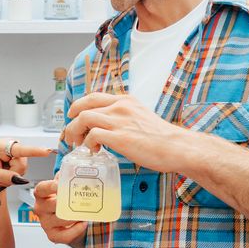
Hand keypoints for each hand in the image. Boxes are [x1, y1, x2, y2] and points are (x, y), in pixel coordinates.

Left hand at [0, 139, 54, 190]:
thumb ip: (5, 177)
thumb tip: (21, 180)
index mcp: (1, 146)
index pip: (20, 150)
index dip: (35, 151)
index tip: (47, 151)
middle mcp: (11, 146)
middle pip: (22, 165)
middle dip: (12, 174)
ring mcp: (16, 153)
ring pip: (23, 169)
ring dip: (12, 176)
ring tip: (1, 174)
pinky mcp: (19, 158)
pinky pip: (22, 171)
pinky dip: (13, 176)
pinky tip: (5, 173)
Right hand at [32, 178, 87, 247]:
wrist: (68, 219)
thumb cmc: (64, 200)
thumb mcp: (64, 184)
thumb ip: (67, 175)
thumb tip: (76, 166)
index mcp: (41, 194)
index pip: (41, 189)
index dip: (50, 187)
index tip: (59, 185)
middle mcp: (40, 208)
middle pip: (52, 205)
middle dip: (67, 202)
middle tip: (79, 199)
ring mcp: (45, 223)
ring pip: (61, 220)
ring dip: (75, 216)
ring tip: (85, 211)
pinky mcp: (52, 235)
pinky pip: (64, 235)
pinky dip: (76, 230)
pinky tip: (83, 223)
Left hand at [65, 92, 183, 172]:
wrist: (176, 147)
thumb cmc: (161, 137)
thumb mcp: (140, 116)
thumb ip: (124, 116)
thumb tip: (108, 126)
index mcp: (125, 100)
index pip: (93, 97)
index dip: (78, 106)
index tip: (74, 117)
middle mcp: (120, 107)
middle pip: (83, 107)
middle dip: (72, 121)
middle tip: (71, 134)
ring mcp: (119, 121)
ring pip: (83, 119)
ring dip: (75, 132)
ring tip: (79, 144)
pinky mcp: (119, 138)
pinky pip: (92, 136)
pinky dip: (88, 144)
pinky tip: (94, 151)